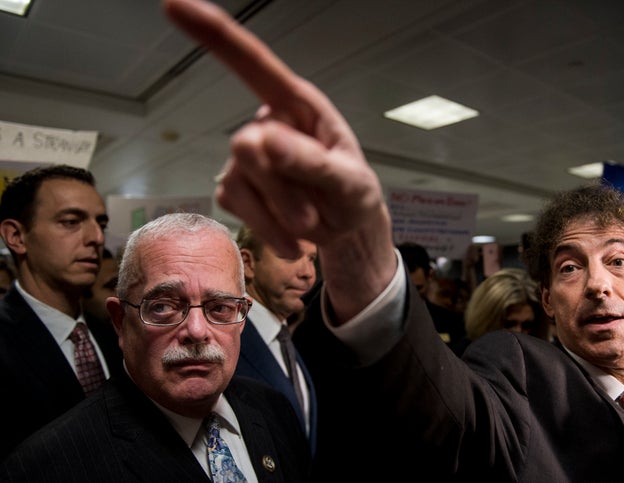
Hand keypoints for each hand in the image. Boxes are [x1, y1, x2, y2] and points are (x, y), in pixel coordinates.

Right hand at [163, 0, 396, 320]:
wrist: (346, 230)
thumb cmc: (353, 194)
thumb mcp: (350, 182)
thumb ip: (314, 163)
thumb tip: (266, 141)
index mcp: (298, 106)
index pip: (253, 64)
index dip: (215, 35)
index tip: (174, 4)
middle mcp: (266, 124)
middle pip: (246, 146)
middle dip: (280, 189)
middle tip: (310, 217)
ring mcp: (246, 159)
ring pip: (239, 182)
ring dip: (276, 214)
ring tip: (308, 227)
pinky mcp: (235, 187)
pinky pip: (234, 206)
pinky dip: (266, 229)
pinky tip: (291, 240)